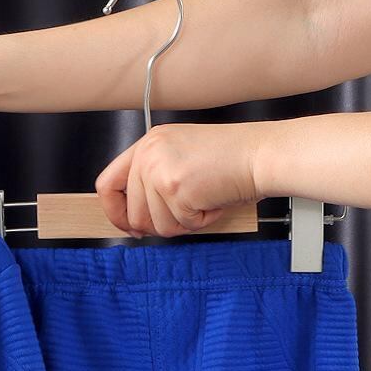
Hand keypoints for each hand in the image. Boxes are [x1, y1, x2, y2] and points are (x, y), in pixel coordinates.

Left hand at [95, 121, 267, 236]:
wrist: (262, 154)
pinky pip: (181, 226)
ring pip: (157, 225)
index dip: (114, 212)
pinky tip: (214, 199)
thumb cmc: (231, 158)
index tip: (129, 225)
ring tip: (204, 199)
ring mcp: (159, 171)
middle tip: (186, 213)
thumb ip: (152, 182)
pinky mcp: (175, 189)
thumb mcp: (180, 159)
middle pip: (133, 214)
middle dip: (160, 224)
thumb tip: (133, 222)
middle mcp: (148, 154)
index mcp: (147, 144)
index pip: (107, 184)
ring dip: (184, 222)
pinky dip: (202, 221)